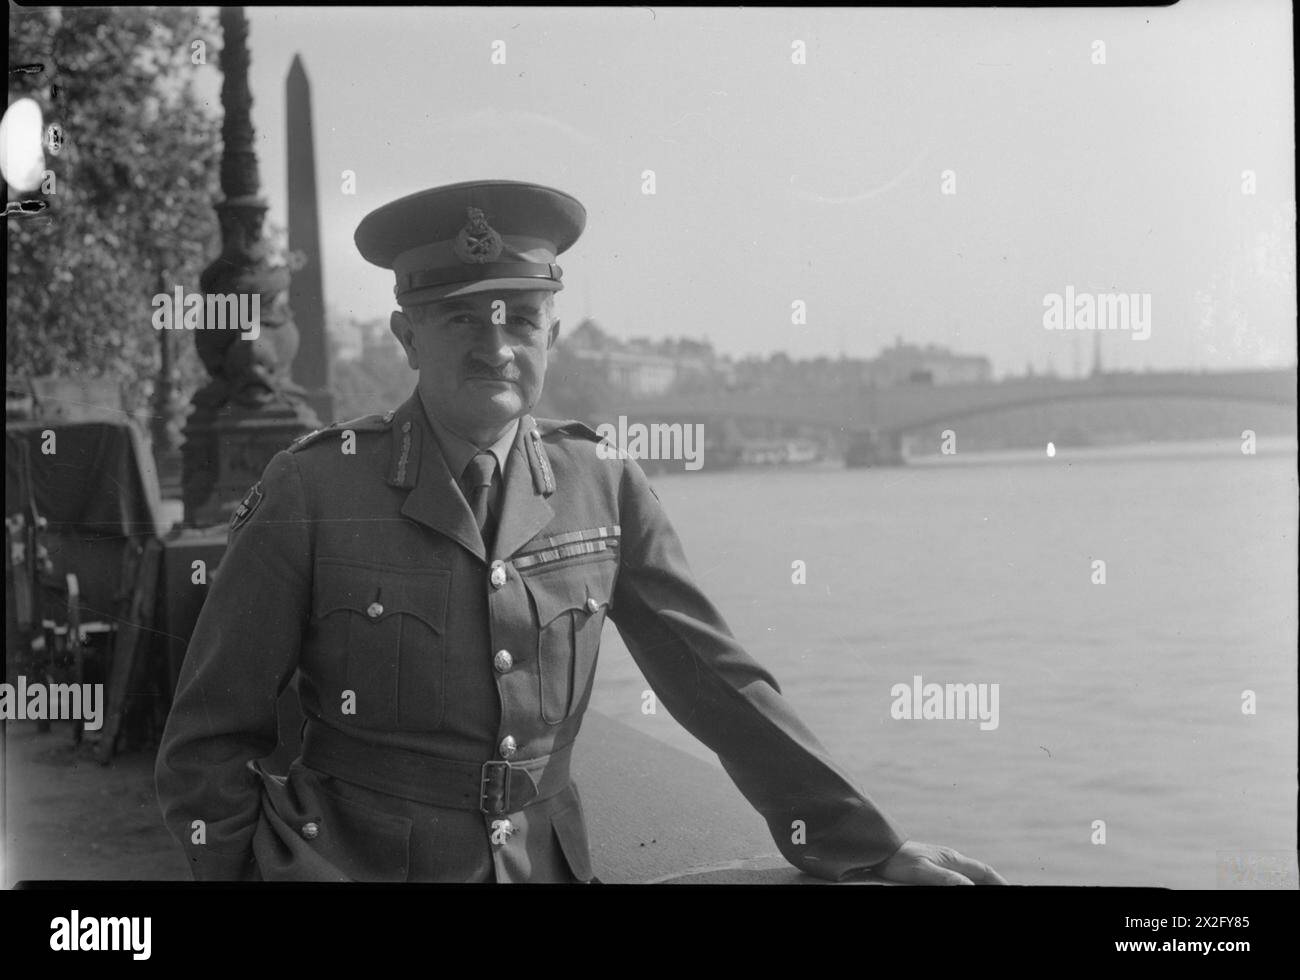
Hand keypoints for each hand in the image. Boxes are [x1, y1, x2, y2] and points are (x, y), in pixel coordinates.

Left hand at [875, 841, 1007, 884]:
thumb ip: (947, 879)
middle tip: (1005, 894)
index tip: (1013, 890)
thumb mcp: (923, 871)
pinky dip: (967, 884)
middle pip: (979, 873)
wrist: (880, 850)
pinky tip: (965, 889)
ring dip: (981, 884)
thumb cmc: (899, 860)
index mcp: (952, 859)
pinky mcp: (932, 867)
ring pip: (968, 875)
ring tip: (990, 892)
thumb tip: (970, 887)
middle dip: (994, 884)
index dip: (1000, 882)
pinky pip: (956, 877)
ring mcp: (941, 862)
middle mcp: (950, 859)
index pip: (984, 871)